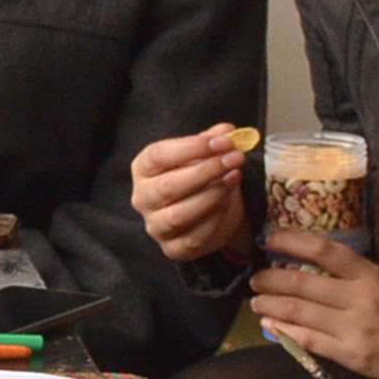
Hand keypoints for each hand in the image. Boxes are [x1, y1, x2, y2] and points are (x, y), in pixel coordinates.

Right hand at [129, 127, 250, 261]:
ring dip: (211, 196)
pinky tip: (229, 203)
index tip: (224, 141)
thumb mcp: (206, 154)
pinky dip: (214, 220)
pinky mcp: (173, 248)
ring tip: (234, 179)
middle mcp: (143, 198)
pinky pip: (193, 238)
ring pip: (178, 215)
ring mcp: (156, 226)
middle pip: (168, 186)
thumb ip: (214, 141)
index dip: (192, 147)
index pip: (159, 155)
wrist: (209, 214)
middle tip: (235, 159)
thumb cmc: (200, 178)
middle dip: (206, 171)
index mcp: (143, 169)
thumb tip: (228, 130)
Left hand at [251, 231, 378, 378]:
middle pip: (303, 282)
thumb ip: (364, 276)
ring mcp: (355, 328)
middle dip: (270, 278)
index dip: (292, 242)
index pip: (325, 251)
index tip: (270, 240)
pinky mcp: (353, 356)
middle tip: (256, 278)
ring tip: (256, 301)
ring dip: (270, 304)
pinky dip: (284, 331)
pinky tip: (270, 326)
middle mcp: (362, 299)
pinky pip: (308, 340)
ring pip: (299, 311)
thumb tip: (322, 264)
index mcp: (374, 276)